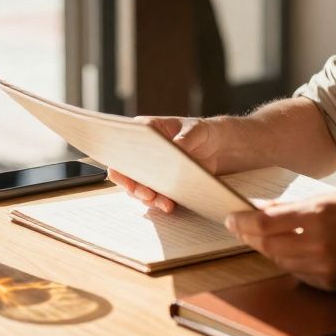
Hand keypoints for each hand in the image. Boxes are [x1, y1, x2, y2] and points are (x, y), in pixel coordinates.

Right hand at [108, 116, 235, 213]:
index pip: (121, 147)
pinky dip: (160, 202)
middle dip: (134, 186)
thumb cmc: (200, 131)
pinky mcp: (162, 185)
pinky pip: (155, 197)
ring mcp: (150, 171)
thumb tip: (175, 150)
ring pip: (139, 188)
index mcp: (142, 131)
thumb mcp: (194, 131)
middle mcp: (141, 153)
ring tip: (162, 202)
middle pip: (127, 173)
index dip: (120, 162)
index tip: (126, 174)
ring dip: (148, 198)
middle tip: (147, 193)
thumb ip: (183, 140)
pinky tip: (168, 205)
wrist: (216, 146)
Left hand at [225, 191, 335, 289]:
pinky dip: (289, 262)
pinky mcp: (331, 284)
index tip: (231, 217)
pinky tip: (291, 251)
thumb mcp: (332, 198)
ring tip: (263, 237)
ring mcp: (326, 267)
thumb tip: (259, 207)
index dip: (242, 221)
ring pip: (281, 261)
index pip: (265, 223)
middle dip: (250, 236)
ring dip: (268, 249)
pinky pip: (298, 274)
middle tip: (240, 227)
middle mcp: (320, 244)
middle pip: (268, 245)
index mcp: (320, 215)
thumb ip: (293, 205)